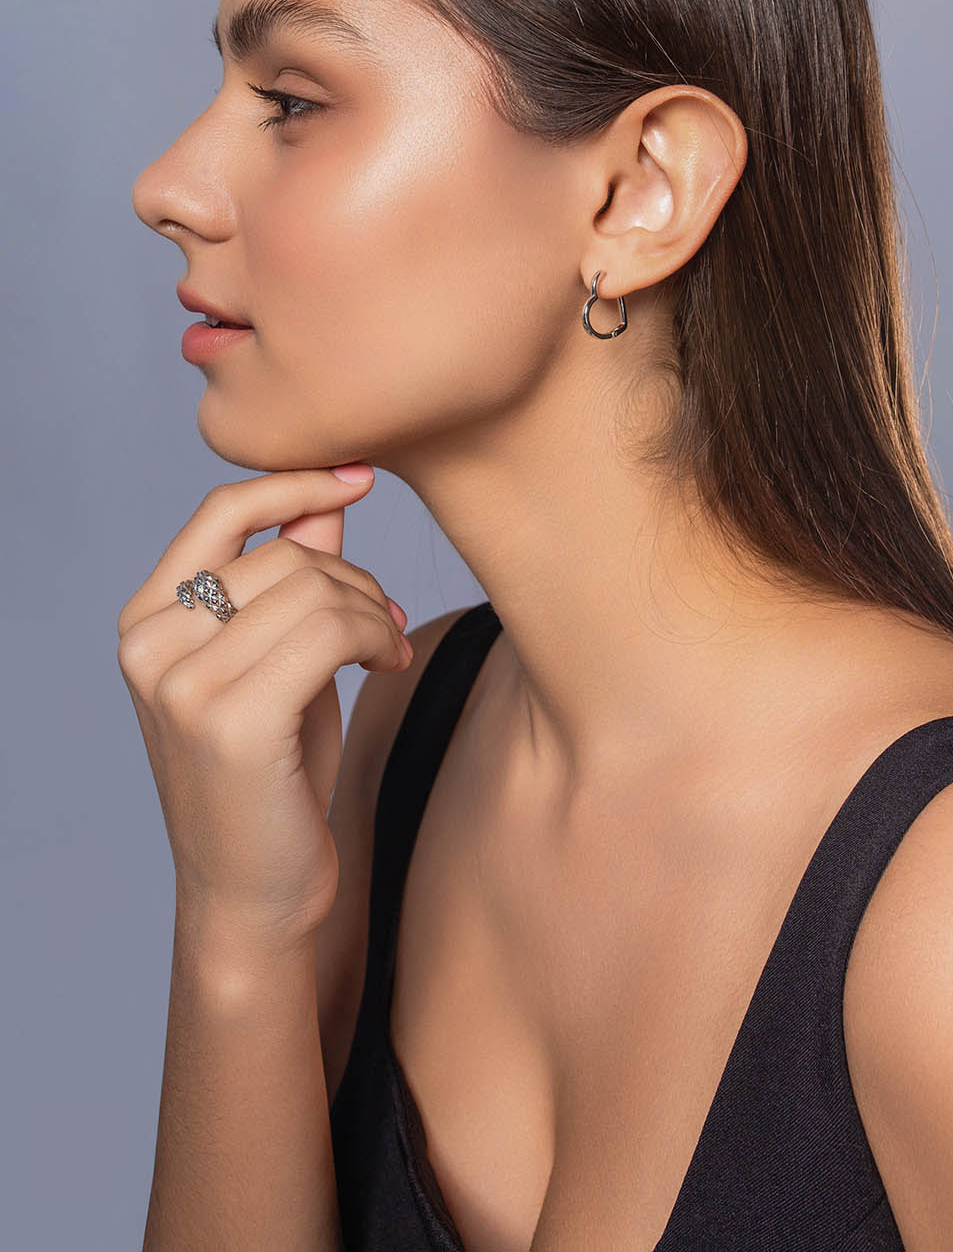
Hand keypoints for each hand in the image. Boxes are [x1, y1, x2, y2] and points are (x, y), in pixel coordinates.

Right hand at [117, 465, 411, 952]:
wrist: (255, 894)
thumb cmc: (270, 775)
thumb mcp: (279, 658)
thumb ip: (292, 576)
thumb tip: (331, 491)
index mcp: (146, 621)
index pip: (222, 510)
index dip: (298, 483)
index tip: (362, 474)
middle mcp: (148, 645)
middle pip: (287, 554)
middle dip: (356, 579)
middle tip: (387, 622)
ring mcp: (181, 683)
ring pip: (315, 588)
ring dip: (374, 611)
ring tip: (389, 646)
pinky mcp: (230, 720)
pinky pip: (331, 631)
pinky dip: (377, 636)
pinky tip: (391, 663)